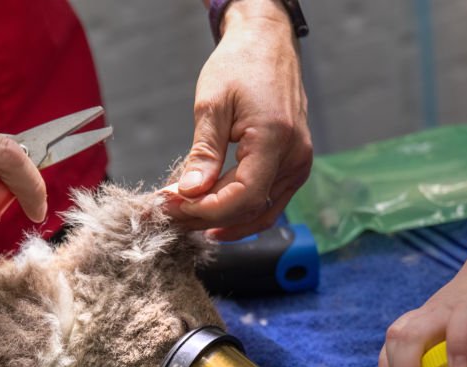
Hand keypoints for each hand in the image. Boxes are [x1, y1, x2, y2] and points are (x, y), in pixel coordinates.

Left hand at [168, 0, 311, 239]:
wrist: (268, 45)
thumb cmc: (240, 65)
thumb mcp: (213, 105)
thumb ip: (203, 153)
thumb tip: (189, 193)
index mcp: (275, 138)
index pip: (244, 197)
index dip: (207, 210)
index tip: (173, 207)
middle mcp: (295, 157)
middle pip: (251, 209)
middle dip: (206, 217)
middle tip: (168, 214)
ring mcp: (298, 165)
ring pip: (262, 213)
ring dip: (223, 221)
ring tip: (186, 217)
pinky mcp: (294, 167)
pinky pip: (269, 202)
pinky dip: (240, 212)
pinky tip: (212, 216)